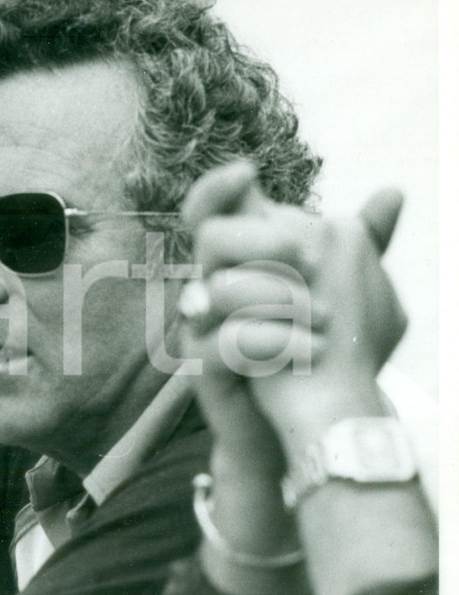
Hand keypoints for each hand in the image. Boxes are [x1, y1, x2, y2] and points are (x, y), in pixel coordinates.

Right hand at [181, 161, 406, 449]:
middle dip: (257, 239)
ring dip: (271, 296)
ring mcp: (202, 328)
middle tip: (305, 256)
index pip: (211, 211)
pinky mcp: (204, 369)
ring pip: (211, 292)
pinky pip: (223, 345)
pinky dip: (271, 344)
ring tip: (321, 316)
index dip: (217, 186)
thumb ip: (360, 245)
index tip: (248, 172)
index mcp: (239, 263)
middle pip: (208, 239)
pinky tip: (311, 350)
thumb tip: (393, 192)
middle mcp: (211, 288)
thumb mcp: (340, 292)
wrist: (299, 423)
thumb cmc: (313, 351)